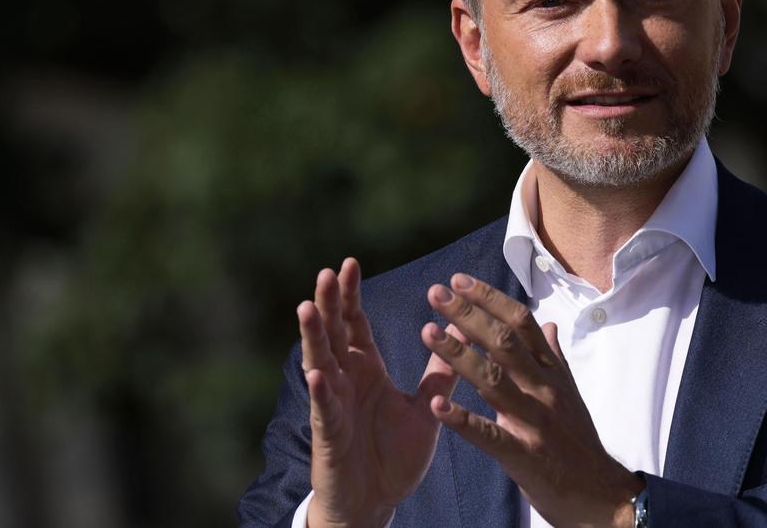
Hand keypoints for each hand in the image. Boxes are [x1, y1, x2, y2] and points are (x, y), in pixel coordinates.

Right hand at [299, 258, 462, 527]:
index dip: (350, 296)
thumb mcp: (424, 410)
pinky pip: (324, 409)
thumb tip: (458, 337)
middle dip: (329, 303)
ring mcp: (333, 405)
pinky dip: (321, 391)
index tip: (350, 262)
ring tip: (308, 307)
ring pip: (320, 363)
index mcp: (366, 370)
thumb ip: (439, 376)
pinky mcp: (330, 434)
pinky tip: (317, 372)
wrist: (377, 502)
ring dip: (314, 336)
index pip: (356, 324)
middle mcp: (346, 381)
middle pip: (334, 334)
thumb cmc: (393, 457)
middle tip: (327, 271)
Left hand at [420, 273, 644, 527]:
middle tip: (435, 294)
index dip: (489, 299)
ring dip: (458, 354)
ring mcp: (534, 421)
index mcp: (552, 372)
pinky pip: (490, 434)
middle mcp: (544, 389)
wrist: (602, 494)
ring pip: (493, 380)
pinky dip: (463, 419)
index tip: (459, 281)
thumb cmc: (579, 441)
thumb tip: (547, 323)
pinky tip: (438, 405)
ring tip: (427, 332)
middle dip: (468, 315)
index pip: (521, 323)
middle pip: (504, 342)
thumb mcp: (570, 393)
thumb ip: (553, 357)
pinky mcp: (524, 454)